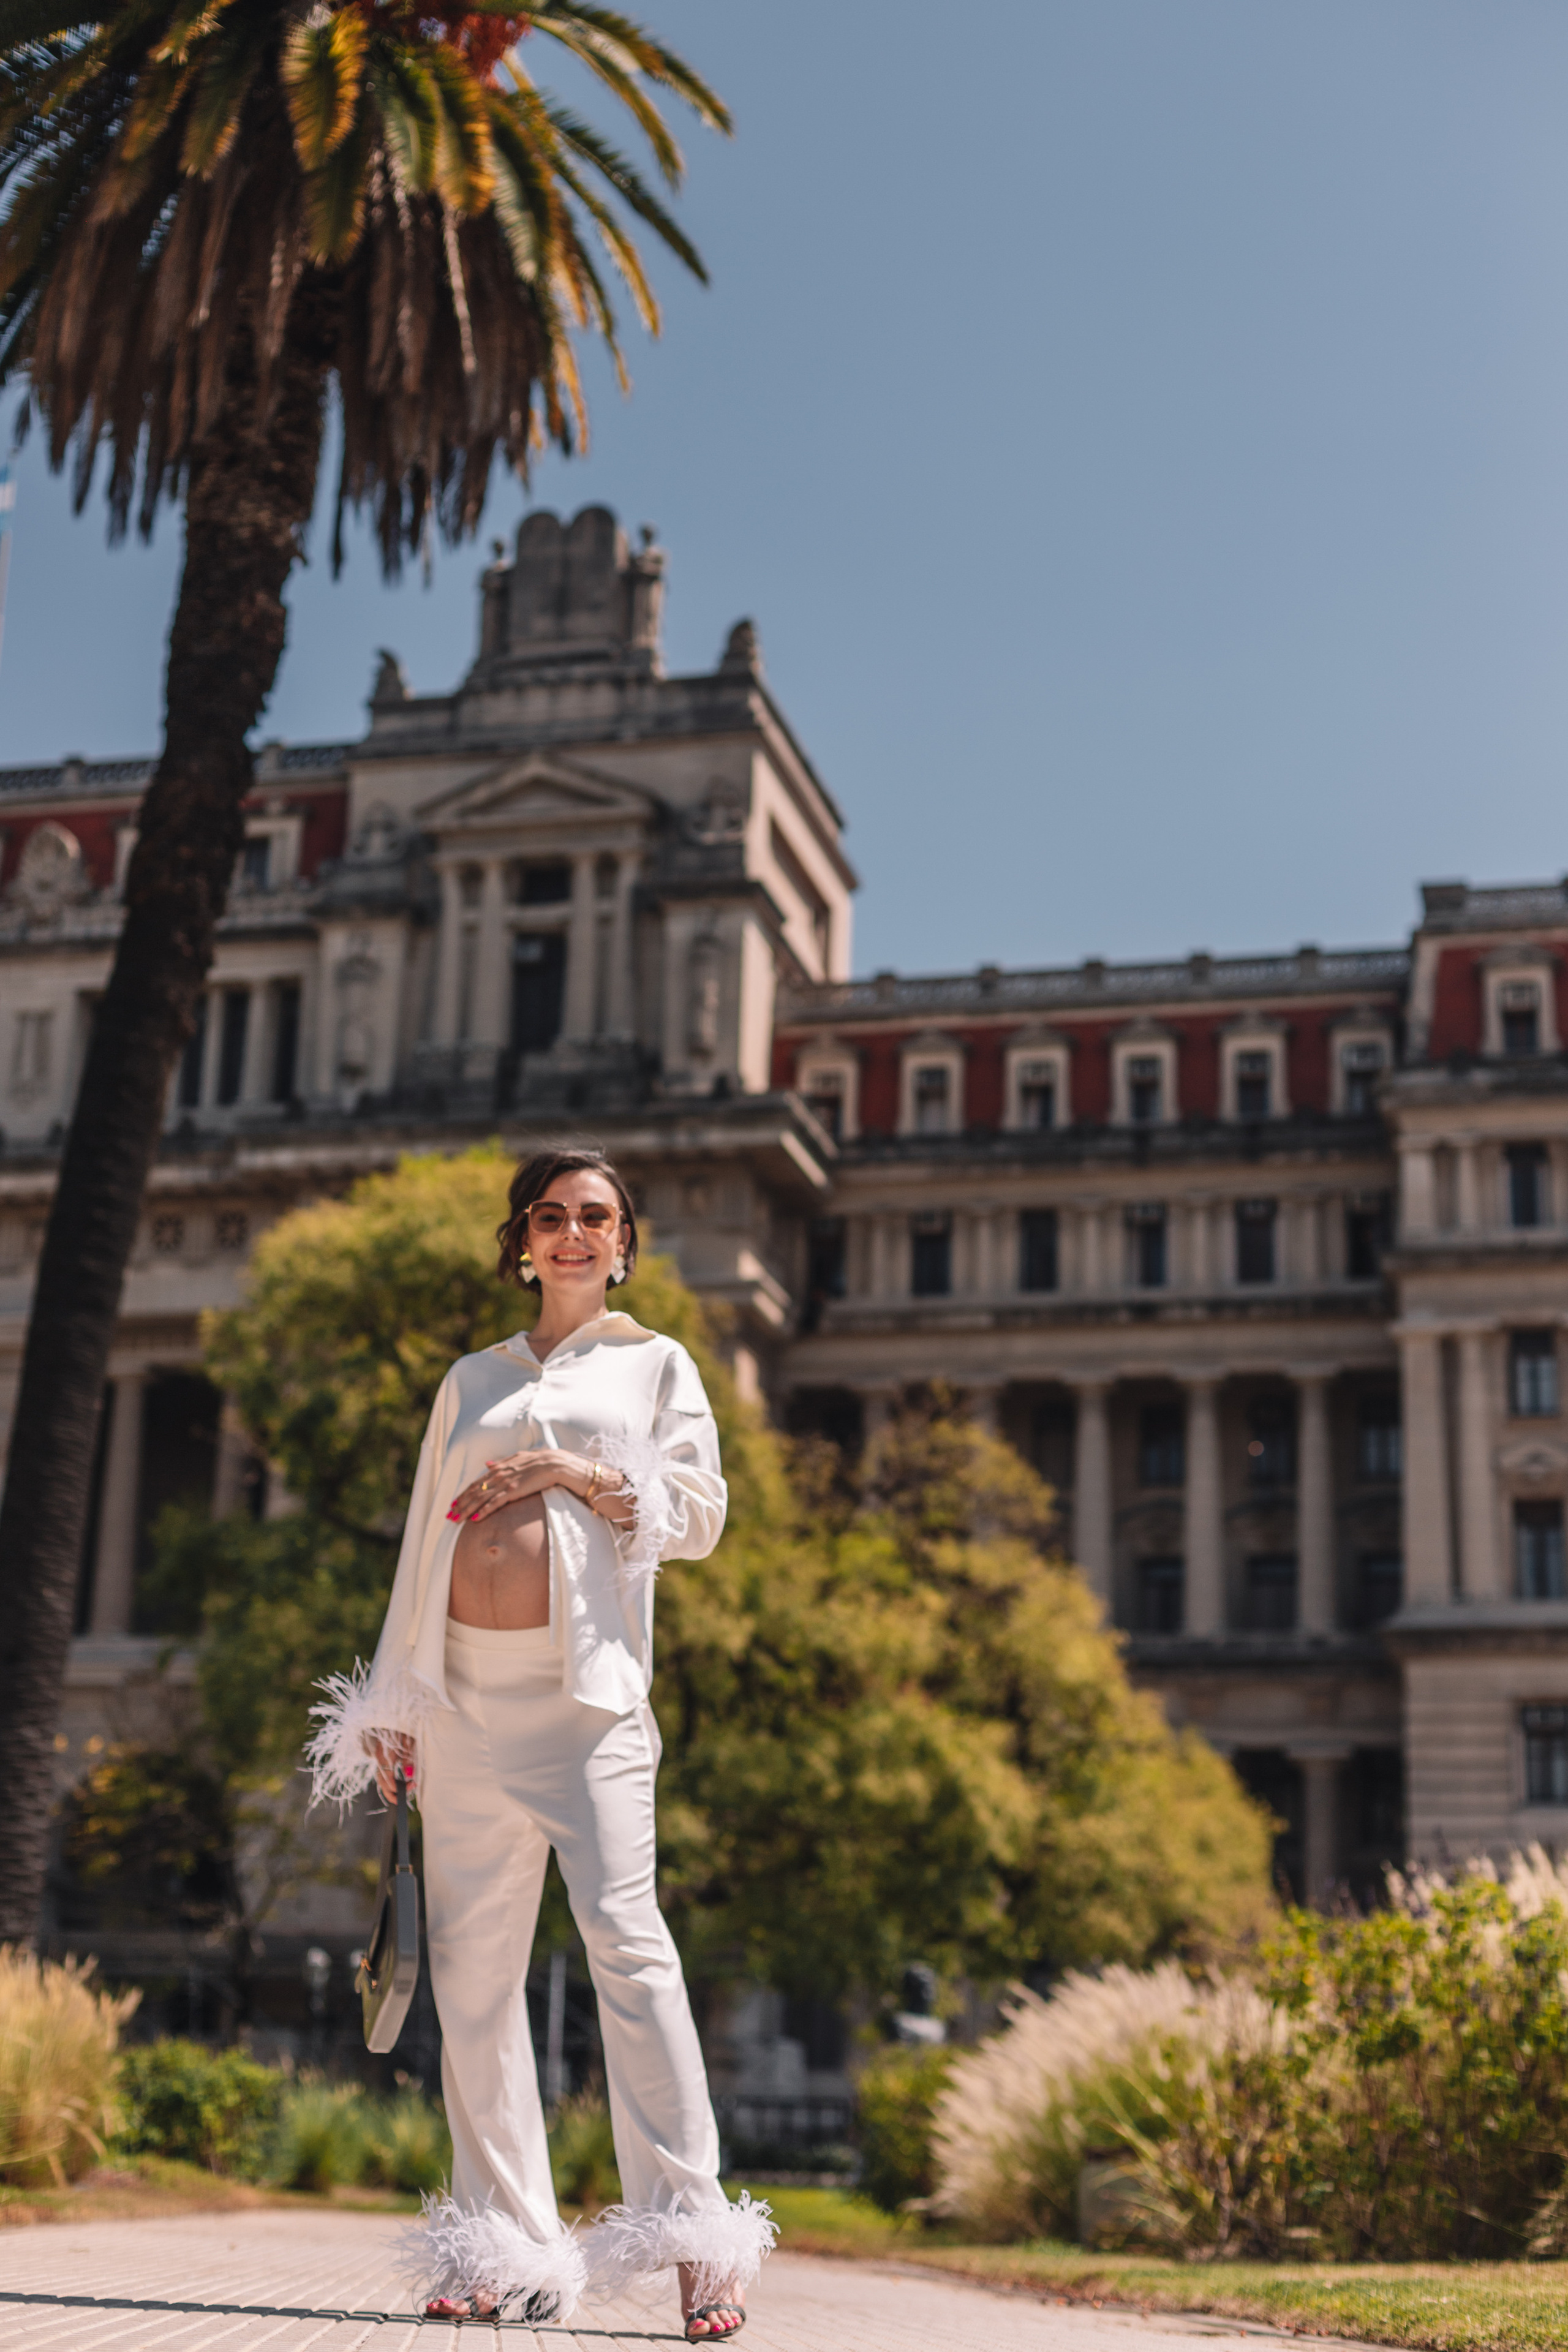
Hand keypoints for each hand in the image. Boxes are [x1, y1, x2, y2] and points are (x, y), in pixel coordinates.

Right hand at [367, 1730, 416, 1803]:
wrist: (399, 1714)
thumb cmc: (407, 1727)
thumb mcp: (411, 1742)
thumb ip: (409, 1759)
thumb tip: (409, 1775)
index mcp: (385, 1753)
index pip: (386, 1777)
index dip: (395, 1787)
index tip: (406, 1789)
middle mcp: (379, 1756)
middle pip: (381, 1780)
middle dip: (390, 1793)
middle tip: (402, 1800)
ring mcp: (379, 1755)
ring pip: (380, 1777)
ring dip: (389, 1787)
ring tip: (402, 1793)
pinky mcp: (382, 1754)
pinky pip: (382, 1770)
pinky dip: (388, 1780)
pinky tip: (398, 1783)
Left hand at [448, 1446, 592, 1523]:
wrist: (556, 1464)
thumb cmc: (540, 1461)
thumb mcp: (518, 1458)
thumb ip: (501, 1462)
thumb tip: (487, 1463)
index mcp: (499, 1467)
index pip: (476, 1482)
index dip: (463, 1493)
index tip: (454, 1503)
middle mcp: (499, 1475)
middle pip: (474, 1491)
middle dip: (460, 1504)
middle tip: (448, 1515)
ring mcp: (505, 1483)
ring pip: (480, 1498)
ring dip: (466, 1509)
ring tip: (456, 1519)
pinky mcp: (513, 1491)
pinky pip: (495, 1503)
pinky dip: (483, 1511)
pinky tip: (475, 1519)